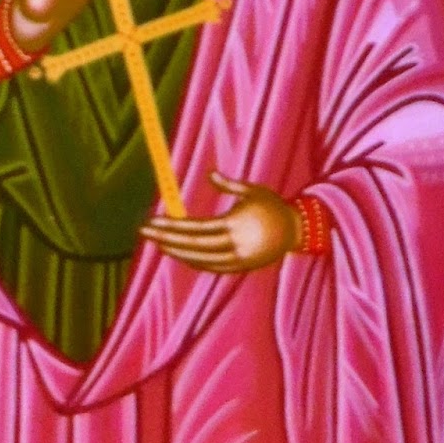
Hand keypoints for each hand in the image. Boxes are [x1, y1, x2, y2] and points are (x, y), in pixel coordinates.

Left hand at [139, 171, 302, 273]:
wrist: (298, 230)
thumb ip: (229, 184)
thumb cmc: (273, 206)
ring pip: (200, 260)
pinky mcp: (242, 268)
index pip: (195, 228)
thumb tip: (209, 174)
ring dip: (178, 253)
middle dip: (166, 239)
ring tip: (159, 243)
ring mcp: (237, 260)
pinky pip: (213, 268)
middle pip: (193, 246)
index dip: (170, 227)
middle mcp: (234, 245)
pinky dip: (196, 262)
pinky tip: (181, 255)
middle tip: (145, 232)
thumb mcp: (253, 190)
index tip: (151, 222)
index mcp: (234, 224)